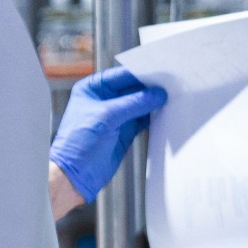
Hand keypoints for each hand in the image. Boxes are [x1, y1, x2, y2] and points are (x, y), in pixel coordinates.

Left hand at [49, 68, 165, 204]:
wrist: (76, 175)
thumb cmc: (78, 143)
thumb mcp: (108, 117)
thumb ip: (134, 103)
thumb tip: (156, 94)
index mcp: (92, 89)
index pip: (121, 75)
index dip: (141, 73)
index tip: (161, 72)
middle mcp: (104, 100)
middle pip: (133, 89)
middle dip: (150, 88)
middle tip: (170, 85)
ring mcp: (115, 116)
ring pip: (140, 104)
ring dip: (153, 103)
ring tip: (171, 98)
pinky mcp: (125, 131)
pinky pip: (143, 119)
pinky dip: (153, 117)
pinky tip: (164, 113)